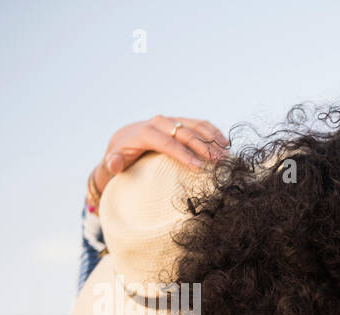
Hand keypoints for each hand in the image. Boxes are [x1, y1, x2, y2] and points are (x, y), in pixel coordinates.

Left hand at [89, 115, 229, 198]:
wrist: (126, 138)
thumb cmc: (122, 155)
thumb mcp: (114, 161)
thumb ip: (112, 163)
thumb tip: (114, 164)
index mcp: (145, 132)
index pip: (167, 143)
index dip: (184, 155)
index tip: (199, 168)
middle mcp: (159, 122)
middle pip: (185, 133)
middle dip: (203, 147)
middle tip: (219, 162)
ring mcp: (172, 120)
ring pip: (195, 125)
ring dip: (212, 139)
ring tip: (226, 154)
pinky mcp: (180, 121)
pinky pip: (199, 124)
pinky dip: (213, 132)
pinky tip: (225, 143)